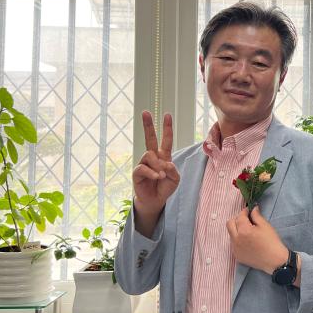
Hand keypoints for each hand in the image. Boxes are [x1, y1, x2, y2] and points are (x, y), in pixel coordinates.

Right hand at [132, 111, 179, 226]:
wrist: (155, 200)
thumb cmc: (165, 187)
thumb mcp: (175, 178)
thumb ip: (172, 170)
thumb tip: (164, 164)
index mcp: (163, 156)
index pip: (166, 139)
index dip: (167, 128)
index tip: (167, 114)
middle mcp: (153, 157)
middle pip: (149, 138)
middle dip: (148, 125)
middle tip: (145, 112)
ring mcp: (144, 164)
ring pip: (149, 155)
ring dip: (157, 165)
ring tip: (161, 176)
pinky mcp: (137, 172)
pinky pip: (143, 168)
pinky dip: (152, 173)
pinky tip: (156, 177)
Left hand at [227, 206, 289, 275]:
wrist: (274, 260)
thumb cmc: (272, 241)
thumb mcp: (265, 225)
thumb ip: (256, 215)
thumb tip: (253, 208)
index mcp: (243, 230)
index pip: (239, 216)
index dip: (244, 211)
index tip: (249, 210)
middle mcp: (236, 239)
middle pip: (230, 224)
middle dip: (237, 219)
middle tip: (246, 220)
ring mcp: (235, 248)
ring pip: (231, 234)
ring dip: (237, 230)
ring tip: (248, 232)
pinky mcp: (237, 255)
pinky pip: (233, 244)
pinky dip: (238, 239)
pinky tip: (247, 242)